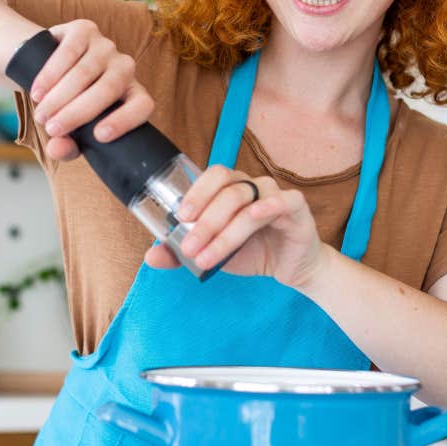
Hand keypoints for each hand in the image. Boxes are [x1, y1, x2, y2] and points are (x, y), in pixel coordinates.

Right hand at [27, 19, 154, 160]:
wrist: (47, 66)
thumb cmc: (67, 104)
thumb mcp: (69, 131)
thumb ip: (67, 145)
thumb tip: (57, 148)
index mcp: (132, 94)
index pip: (142, 105)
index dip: (125, 120)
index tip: (100, 136)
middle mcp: (124, 67)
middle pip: (109, 88)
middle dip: (78, 112)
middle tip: (52, 129)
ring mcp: (106, 46)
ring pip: (86, 72)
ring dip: (59, 96)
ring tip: (41, 114)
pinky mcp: (84, 30)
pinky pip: (69, 51)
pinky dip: (51, 74)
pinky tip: (38, 92)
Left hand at [142, 165, 329, 288]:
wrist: (289, 269)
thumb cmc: (252, 252)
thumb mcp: (213, 252)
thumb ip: (182, 252)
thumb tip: (150, 256)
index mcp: (232, 188)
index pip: (213, 176)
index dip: (197, 193)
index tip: (181, 218)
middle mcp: (253, 185)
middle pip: (227, 190)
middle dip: (205, 220)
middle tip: (189, 246)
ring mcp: (275, 194)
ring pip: (247, 202)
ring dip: (224, 231)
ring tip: (207, 257)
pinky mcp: (296, 208)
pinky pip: (284, 200)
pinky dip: (269, 205)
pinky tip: (255, 216)